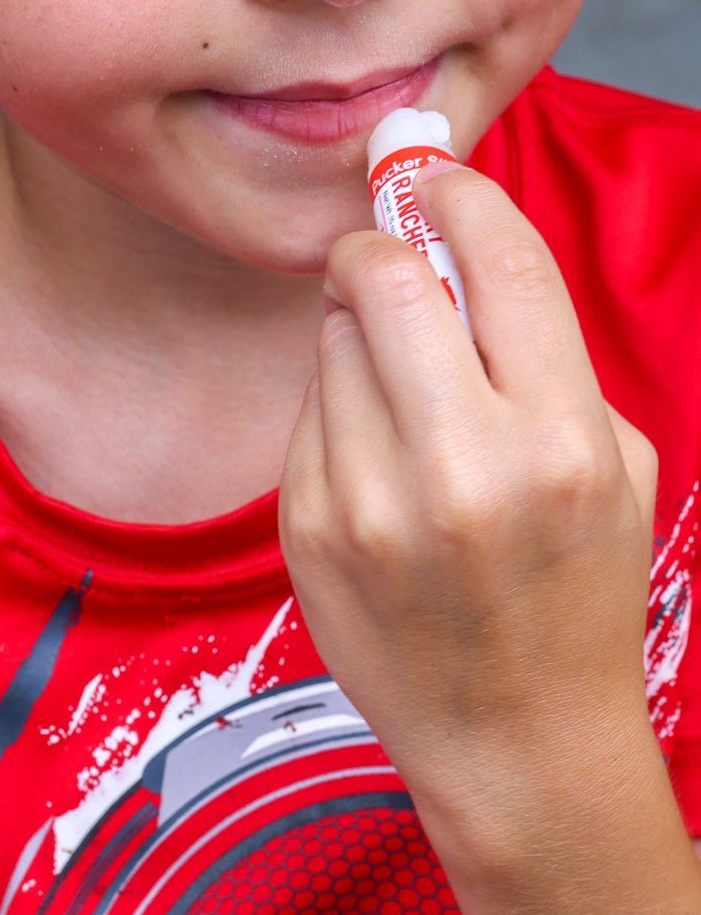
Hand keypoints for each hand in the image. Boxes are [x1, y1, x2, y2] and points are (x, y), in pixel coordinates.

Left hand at [279, 164, 698, 912]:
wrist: (513, 736)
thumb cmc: (573, 596)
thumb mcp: (609, 468)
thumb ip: (540, 362)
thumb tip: (454, 263)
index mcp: (559, 442)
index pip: (498, 263)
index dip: (458, 197)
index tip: (431, 178)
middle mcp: (459, 467)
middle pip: (388, 281)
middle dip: (379, 250)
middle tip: (384, 259)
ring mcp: (368, 502)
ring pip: (332, 342)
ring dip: (356, 332)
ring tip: (393, 389)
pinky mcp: (306, 528)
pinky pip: (307, 412)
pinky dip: (334, 403)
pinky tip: (370, 454)